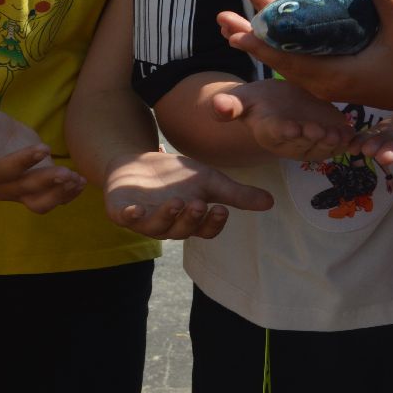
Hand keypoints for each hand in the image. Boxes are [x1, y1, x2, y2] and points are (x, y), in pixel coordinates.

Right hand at [0, 106, 85, 212]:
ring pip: (40, 202)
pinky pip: (53, 197)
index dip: (22, 162)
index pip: (2, 171)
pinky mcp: (36, 186)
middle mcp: (0, 186)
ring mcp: (19, 190)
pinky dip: (68, 193)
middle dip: (47, 182)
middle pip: (25, 190)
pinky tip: (81, 182)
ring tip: (76, 179)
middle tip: (67, 173)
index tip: (45, 148)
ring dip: (60, 194)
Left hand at [103, 150, 275, 238]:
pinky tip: (135, 209)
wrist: (138, 162)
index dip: (212, 223)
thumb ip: (236, 194)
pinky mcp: (121, 212)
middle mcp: (168, 226)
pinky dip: (130, 216)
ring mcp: (143, 221)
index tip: (221, 209)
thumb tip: (271, 202)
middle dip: (191, 218)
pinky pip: (125, 219)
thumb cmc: (176, 176)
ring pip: (156, 227)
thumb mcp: (209, 181)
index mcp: (190, 221)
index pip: (205, 230)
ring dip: (167, 216)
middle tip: (199, 204)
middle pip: (181, 230)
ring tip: (177, 201)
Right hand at [209, 78, 357, 160]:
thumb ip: (230, 106)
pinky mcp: (332, 135)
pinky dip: (354, 142)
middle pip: (305, 142)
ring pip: (326, 145)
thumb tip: (216, 105)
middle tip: (322, 131)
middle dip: (314, 138)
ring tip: (342, 135)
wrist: (279, 105)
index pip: (278, 134)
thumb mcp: (243, 101)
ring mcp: (314, 141)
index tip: (291, 128)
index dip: (285, 132)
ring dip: (335, 142)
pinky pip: (344, 142)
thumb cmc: (258, 103)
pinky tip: (363, 140)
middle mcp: (294, 142)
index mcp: (272, 132)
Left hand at [218, 0, 392, 110]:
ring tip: (230, 23)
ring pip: (284, 59)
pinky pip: (295, 60)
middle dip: (251, 35)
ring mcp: (324, 82)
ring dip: (260, 40)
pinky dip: (277, 45)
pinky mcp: (328, 77)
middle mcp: (323, 82)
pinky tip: (264, 31)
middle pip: (279, 57)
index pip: (289, 59)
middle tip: (221, 17)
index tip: (236, 31)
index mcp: (335, 75)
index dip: (262, 44)